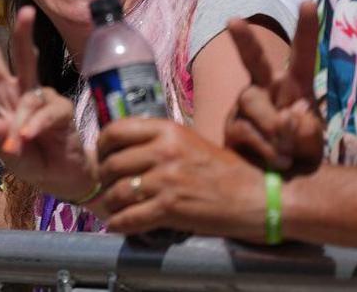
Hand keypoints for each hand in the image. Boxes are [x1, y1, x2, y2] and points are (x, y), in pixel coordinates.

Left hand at [0, 6, 95, 203]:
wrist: (62, 179)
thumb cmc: (33, 161)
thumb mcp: (9, 155)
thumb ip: (1, 139)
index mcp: (6, 97)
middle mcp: (26, 92)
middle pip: (23, 57)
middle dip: (23, 34)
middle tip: (26, 11)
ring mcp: (45, 100)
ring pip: (33, 89)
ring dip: (22, 116)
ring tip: (21, 141)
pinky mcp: (63, 111)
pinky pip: (47, 112)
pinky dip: (36, 125)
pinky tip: (30, 137)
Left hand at [96, 118, 265, 241]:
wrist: (255, 197)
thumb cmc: (222, 171)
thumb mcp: (188, 142)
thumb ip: (157, 142)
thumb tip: (121, 150)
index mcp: (167, 130)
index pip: (115, 131)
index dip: (101, 147)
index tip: (101, 158)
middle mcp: (164, 150)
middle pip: (111, 164)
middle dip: (104, 180)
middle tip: (107, 189)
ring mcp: (167, 179)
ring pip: (117, 192)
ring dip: (110, 204)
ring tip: (114, 208)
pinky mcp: (171, 207)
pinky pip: (130, 217)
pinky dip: (119, 224)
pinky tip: (118, 225)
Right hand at [224, 1, 323, 175]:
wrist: (276, 188)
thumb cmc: (300, 158)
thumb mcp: (314, 147)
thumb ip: (308, 131)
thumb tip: (292, 115)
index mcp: (294, 88)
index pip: (302, 55)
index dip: (306, 29)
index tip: (307, 3)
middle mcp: (266, 90)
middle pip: (255, 63)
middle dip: (244, 40)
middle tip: (232, 21)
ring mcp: (245, 108)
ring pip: (252, 103)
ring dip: (273, 127)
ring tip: (287, 155)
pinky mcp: (231, 128)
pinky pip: (244, 130)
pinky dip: (264, 147)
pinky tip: (276, 162)